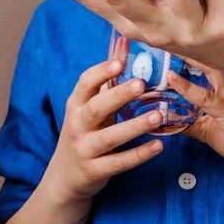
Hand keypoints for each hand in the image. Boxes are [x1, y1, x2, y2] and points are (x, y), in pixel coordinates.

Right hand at [45, 56, 165, 201]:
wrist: (65, 177)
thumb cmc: (84, 134)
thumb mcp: (88, 109)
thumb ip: (106, 84)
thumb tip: (124, 46)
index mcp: (75, 106)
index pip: (84, 84)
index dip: (101, 72)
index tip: (120, 61)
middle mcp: (77, 126)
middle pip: (95, 108)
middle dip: (117, 95)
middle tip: (140, 83)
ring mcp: (85, 150)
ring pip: (110, 137)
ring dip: (135, 126)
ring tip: (158, 115)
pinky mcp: (96, 170)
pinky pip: (120, 162)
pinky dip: (139, 154)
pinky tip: (158, 145)